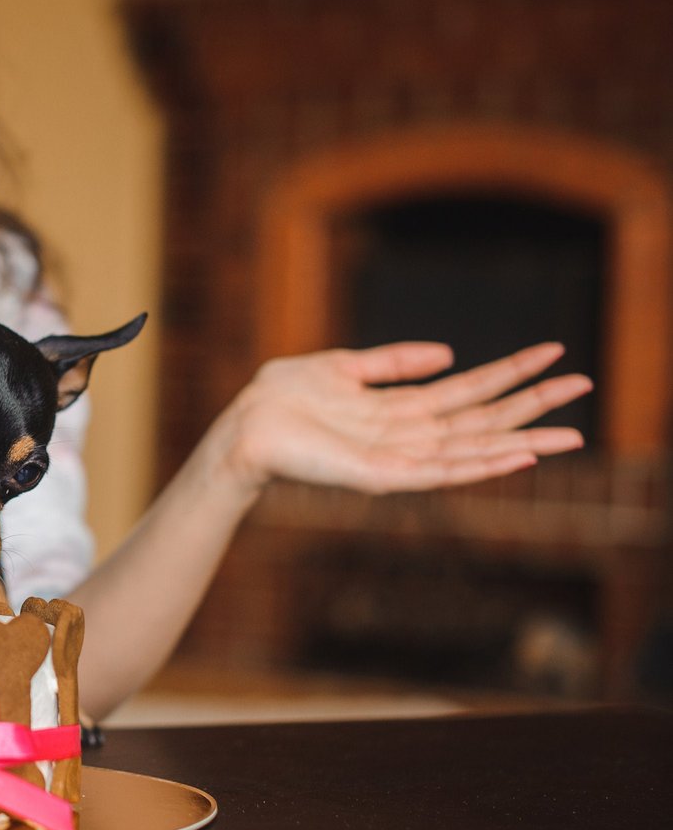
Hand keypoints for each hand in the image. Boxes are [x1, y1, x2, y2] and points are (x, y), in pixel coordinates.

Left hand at [214, 342, 591, 495]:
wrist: (243, 427)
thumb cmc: (283, 399)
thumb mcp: (343, 367)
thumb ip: (394, 362)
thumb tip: (449, 352)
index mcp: (399, 409)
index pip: (468, 391)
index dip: (510, 373)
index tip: (552, 354)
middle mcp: (407, 435)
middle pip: (482, 419)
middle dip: (533, 404)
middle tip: (587, 386)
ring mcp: (398, 458)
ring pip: (472, 447)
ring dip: (521, 440)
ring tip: (570, 434)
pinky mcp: (381, 477)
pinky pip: (438, 472)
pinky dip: (478, 465)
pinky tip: (513, 456)